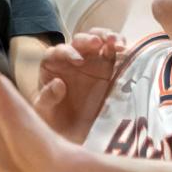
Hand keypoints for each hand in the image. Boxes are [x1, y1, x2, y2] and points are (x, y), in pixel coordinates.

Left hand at [33, 28, 122, 143]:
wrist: (74, 134)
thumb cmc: (55, 120)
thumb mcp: (45, 112)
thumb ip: (48, 98)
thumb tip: (59, 83)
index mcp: (52, 65)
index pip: (58, 52)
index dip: (67, 52)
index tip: (78, 61)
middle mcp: (71, 58)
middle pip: (79, 41)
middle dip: (88, 39)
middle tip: (98, 43)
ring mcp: (91, 60)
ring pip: (98, 40)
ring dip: (106, 37)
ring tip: (116, 42)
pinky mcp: (107, 66)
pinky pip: (113, 51)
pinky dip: (119, 47)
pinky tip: (126, 49)